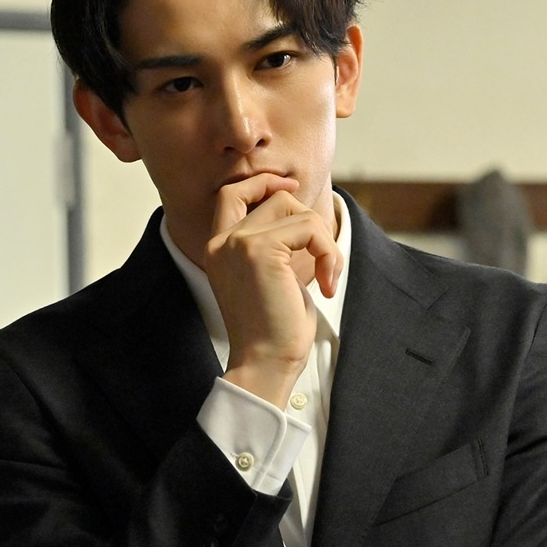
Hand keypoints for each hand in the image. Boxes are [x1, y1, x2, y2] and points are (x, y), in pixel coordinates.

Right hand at [205, 174, 342, 409]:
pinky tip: (327, 284)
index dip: (263, 182)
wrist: (265, 364)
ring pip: (296, 209)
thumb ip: (275, 245)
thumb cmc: (274, 331)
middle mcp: (222, 242)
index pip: (231, 194)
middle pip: (275, 197)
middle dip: (310, 220)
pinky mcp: (260, 251)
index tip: (292, 186)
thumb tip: (304, 213)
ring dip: (324, 242)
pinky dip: (328, 252)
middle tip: (324, 258)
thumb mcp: (272, 278)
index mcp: (218, 249)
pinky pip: (310, 228)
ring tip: (327, 277)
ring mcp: (238, 243)